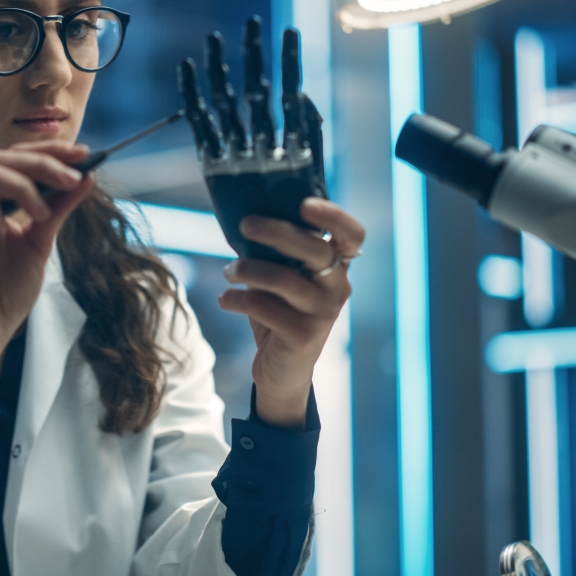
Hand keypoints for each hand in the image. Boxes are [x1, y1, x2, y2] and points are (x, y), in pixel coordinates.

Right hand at [0, 141, 94, 402]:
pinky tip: (5, 228)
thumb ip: (58, 210)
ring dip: (19, 183)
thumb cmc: (6, 293)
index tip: (84, 154)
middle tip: (73, 177)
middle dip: (41, 163)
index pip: (17, 159)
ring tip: (43, 212)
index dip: (48, 151)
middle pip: (0, 158)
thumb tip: (85, 177)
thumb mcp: (41, 245)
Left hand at [217, 197, 363, 427]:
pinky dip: (238, 299)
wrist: (281, 371)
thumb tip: (246, 219)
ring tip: (227, 271)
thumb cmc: (279, 314)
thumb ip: (277, 254)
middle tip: (245, 225)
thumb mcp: (282, 280)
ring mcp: (323, 313)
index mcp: (337, 267)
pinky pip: (265, 308)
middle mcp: (338, 288)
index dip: (334, 216)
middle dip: (277, 232)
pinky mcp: (303, 336)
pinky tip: (224, 299)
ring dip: (248, 269)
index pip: (352, 235)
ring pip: (284, 279)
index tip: (303, 204)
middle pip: (314, 249)